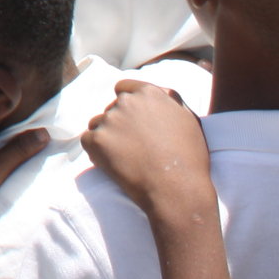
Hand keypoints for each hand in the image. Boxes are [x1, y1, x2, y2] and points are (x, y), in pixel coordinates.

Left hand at [83, 79, 214, 216]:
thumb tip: (154, 90)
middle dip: (120, 122)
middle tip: (134, 145)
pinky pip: (88, 140)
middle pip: (112, 107)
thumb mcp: (189, 118)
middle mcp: (126, 102)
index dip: (128, 104)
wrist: (177, 189)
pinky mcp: (96, 140)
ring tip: (127, 157)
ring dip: (107, 136)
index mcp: (148, 93)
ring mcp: (109, 120)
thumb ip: (168, 99)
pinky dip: (96, 151)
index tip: (132, 120)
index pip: (124, 88)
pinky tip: (114, 163)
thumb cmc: (189, 158)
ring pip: (99, 123)